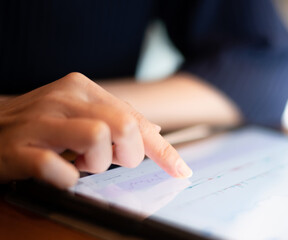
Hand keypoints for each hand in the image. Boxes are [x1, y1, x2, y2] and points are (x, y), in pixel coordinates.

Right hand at [0, 72, 191, 187]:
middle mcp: (63, 98)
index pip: (135, 118)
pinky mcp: (18, 149)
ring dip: (97, 163)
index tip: (180, 170)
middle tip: (112, 160)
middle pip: (124, 125)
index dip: (162, 149)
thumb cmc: (40, 124)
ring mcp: (39, 122)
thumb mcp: (79, 113)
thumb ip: (116, 119)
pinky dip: (68, 180)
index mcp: (82, 88)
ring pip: (98, 139)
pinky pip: (58, 169)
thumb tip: (157, 132)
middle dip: (129, 153)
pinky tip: (60, 174)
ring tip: (80, 163)